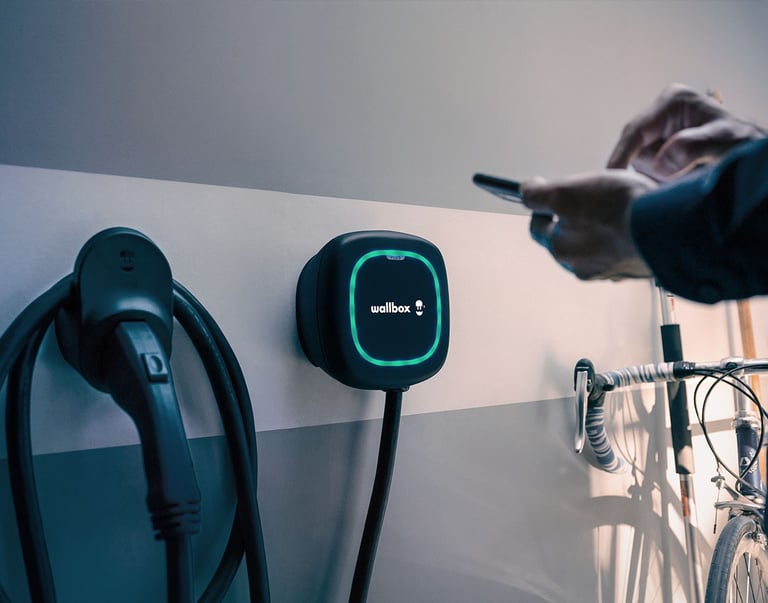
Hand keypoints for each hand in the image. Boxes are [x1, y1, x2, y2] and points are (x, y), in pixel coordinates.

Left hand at [522, 170, 656, 280]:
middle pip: (568, 239)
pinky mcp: (637, 268)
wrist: (670, 228)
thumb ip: (539, 195)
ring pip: (596, 246)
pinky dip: (625, 237)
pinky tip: (636, 222)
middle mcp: (582, 266)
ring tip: (618, 208)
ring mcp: (611, 270)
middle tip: (592, 199)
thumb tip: (526, 191)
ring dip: (602, 229)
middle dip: (575, 219)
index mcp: (561, 248)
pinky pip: (623, 250)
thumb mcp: (567, 193)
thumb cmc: (620, 210)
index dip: (543, 207)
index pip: (538, 228)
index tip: (551, 194)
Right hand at [607, 83, 765, 180]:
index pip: (636, 130)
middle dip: (649, 166)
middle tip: (674, 179)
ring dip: (656, 174)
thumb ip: (692, 148)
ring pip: (638, 158)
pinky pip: (646, 165)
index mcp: (673, 101)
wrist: (753, 156)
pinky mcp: (659, 145)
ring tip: (685, 176)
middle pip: (633, 146)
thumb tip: (661, 163)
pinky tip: (679, 177)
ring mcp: (659, 129)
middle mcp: (661, 112)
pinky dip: (658, 177)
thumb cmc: (743, 144)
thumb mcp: (723, 143)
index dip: (621, 154)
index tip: (611, 176)